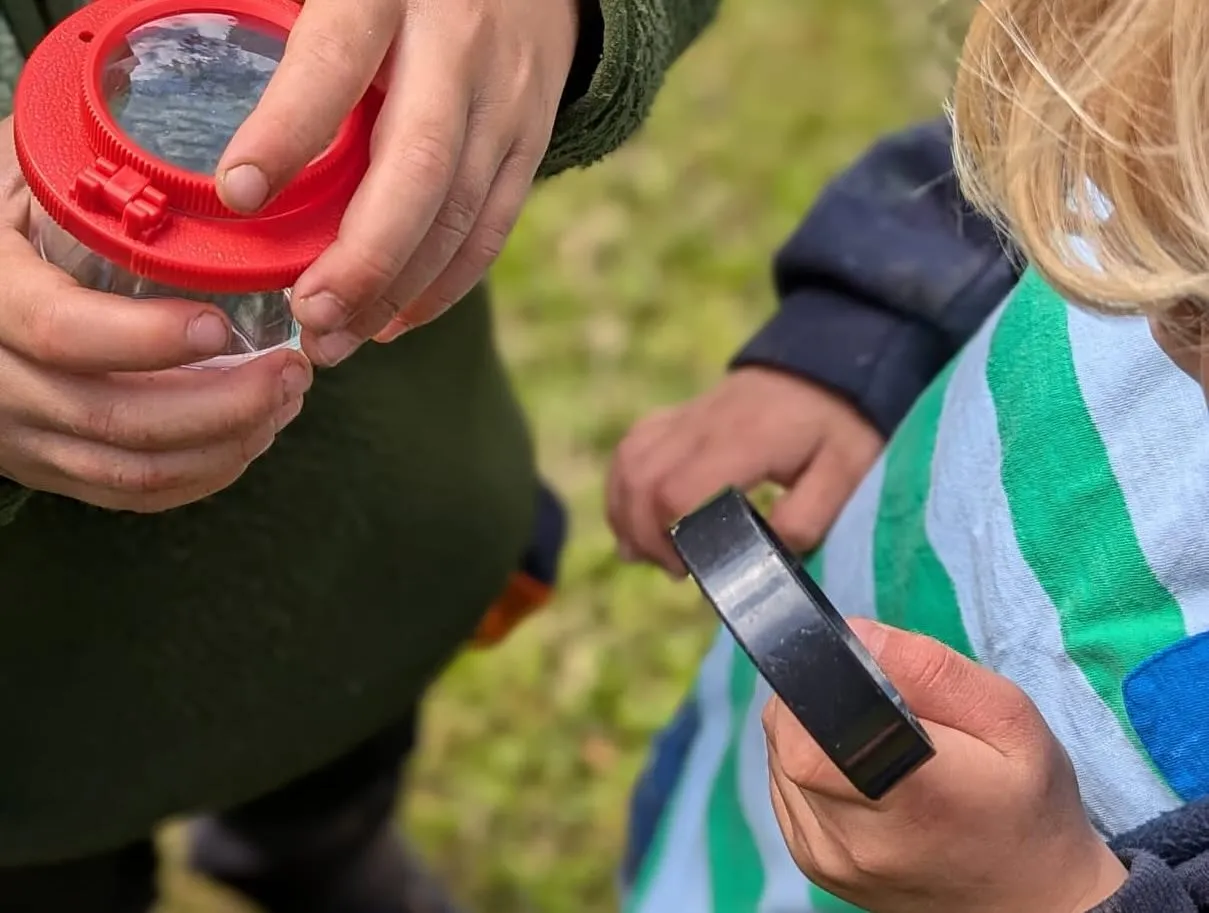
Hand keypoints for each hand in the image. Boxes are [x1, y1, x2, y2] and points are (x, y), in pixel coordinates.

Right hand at [0, 118, 311, 512]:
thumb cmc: (5, 222)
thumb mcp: (23, 180)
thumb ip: (85, 179)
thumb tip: (188, 166)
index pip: (66, 334)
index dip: (149, 339)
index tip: (223, 326)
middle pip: (118, 420)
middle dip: (225, 405)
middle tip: (293, 371)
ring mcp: (23, 436)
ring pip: (136, 471)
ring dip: (228, 444)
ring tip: (285, 400)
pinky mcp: (51, 467)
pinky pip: (132, 493)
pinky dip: (205, 474)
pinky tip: (252, 436)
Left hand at [216, 0, 581, 365]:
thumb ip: (292, 35)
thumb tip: (213, 115)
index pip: (335, 63)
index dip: (288, 130)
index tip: (237, 193)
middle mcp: (456, 47)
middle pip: (418, 165)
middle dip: (364, 255)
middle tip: (310, 314)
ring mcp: (505, 101)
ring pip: (459, 213)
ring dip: (397, 289)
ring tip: (337, 338)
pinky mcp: (532, 142)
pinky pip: (492, 228)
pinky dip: (444, 286)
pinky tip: (395, 321)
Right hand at [607, 368, 882, 573]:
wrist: (829, 360)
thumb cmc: (840, 425)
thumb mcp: (845, 475)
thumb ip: (806, 519)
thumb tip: (760, 553)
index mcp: (743, 442)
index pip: (678, 492)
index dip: (672, 538)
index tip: (692, 569)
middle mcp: (702, 426)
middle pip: (641, 482)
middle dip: (644, 536)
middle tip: (676, 569)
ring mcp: (683, 418)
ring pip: (627, 464)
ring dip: (626, 515)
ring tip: (649, 551)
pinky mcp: (674, 417)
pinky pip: (629, 450)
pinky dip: (621, 488)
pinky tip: (634, 518)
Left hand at [764, 619, 1127, 912]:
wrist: (1028, 898)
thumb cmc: (1027, 802)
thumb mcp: (1009, 718)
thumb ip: (930, 669)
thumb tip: (855, 634)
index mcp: (913, 802)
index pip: (813, 738)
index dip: (821, 684)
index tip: (858, 670)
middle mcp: (856, 841)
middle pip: (788, 735)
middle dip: (817, 695)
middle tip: (875, 699)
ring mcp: (827, 858)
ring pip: (779, 754)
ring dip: (812, 728)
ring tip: (873, 737)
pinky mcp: (812, 862)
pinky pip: (784, 784)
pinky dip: (810, 760)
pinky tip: (857, 767)